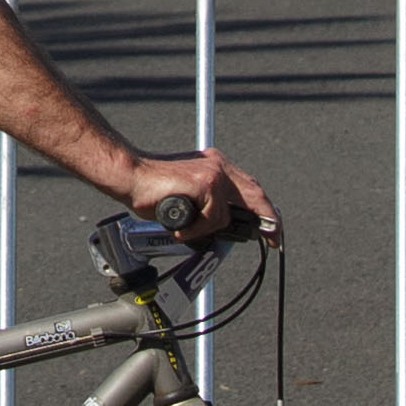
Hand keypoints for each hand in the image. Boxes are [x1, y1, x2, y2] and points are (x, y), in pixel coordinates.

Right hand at [125, 150, 279, 244]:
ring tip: (183, 228)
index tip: (273, 227)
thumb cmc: (153, 189)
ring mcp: (214, 173)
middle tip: (274, 239)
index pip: (250, 188)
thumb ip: (209, 205)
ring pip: (225, 216)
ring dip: (204, 230)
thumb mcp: (189, 198)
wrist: (131, 176)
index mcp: (215, 166)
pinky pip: (211, 219)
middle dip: (268, 220)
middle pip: (255, 195)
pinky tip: (179, 225)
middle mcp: (219, 166)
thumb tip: (225, 227)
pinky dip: (195, 229)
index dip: (264, 209)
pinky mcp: (206, 183)